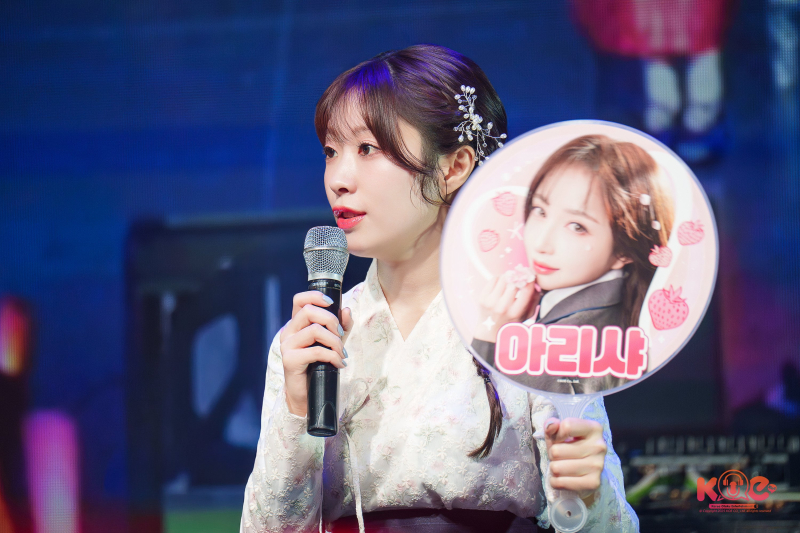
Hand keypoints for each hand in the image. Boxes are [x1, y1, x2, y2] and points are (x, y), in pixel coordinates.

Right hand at [280, 291, 353, 416]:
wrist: (309, 394)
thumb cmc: (320, 365)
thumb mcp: (334, 342)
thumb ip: (342, 326)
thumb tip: (347, 310)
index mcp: (296, 324)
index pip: (299, 300)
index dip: (314, 296)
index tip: (331, 303)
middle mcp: (288, 332)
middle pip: (308, 311)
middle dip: (331, 320)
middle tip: (341, 335)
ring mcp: (287, 345)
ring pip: (314, 330)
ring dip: (335, 341)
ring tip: (342, 353)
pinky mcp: (290, 359)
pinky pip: (316, 351)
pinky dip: (333, 356)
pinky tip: (339, 364)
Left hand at [473, 274, 539, 342]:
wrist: (491, 329)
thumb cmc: (511, 321)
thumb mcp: (527, 315)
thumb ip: (534, 300)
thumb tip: (537, 284)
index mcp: (515, 313)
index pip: (526, 290)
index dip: (530, 280)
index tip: (531, 276)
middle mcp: (502, 307)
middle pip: (513, 281)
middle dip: (519, 276)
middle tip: (521, 274)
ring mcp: (490, 302)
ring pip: (503, 278)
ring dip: (509, 276)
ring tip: (511, 279)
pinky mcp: (482, 297)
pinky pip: (493, 279)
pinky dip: (500, 278)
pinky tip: (502, 283)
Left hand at [544, 417, 606, 505]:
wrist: (587, 472)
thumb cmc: (571, 448)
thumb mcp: (561, 434)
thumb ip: (553, 426)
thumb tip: (550, 425)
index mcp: (594, 428)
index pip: (567, 426)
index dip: (556, 435)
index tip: (559, 440)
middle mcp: (599, 446)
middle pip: (556, 451)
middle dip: (552, 455)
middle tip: (560, 457)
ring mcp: (598, 465)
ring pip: (556, 468)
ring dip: (554, 469)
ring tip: (562, 466)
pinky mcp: (594, 482)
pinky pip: (560, 482)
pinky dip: (555, 482)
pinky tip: (563, 478)